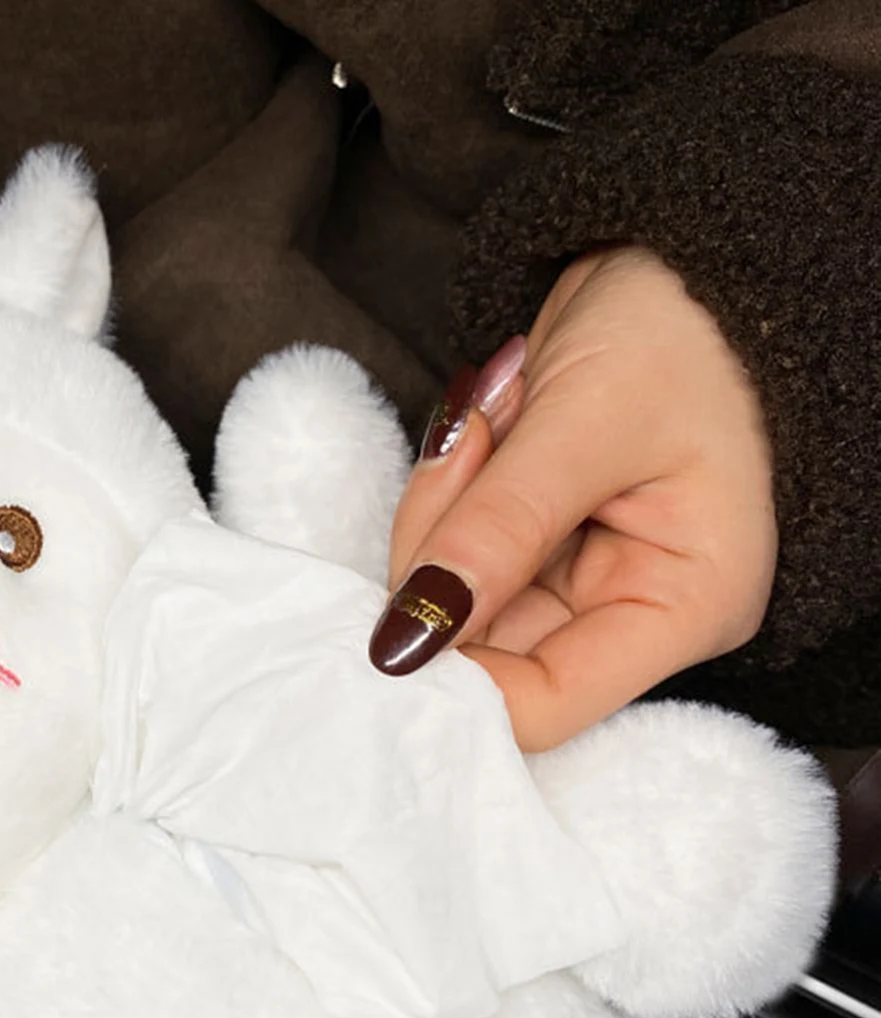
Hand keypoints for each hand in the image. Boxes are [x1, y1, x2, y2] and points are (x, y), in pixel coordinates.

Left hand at [370, 247, 776, 750]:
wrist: (686, 252)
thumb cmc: (686, 326)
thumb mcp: (588, 422)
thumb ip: (494, 533)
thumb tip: (406, 642)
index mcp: (682, 605)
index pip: (546, 704)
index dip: (455, 679)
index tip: (392, 620)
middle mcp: (629, 608)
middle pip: (482, 650)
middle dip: (441, 559)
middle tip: (467, 449)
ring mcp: (577, 576)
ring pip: (451, 597)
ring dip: (439, 510)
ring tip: (491, 418)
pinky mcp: (534, 541)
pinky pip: (450, 549)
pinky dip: (444, 491)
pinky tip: (484, 426)